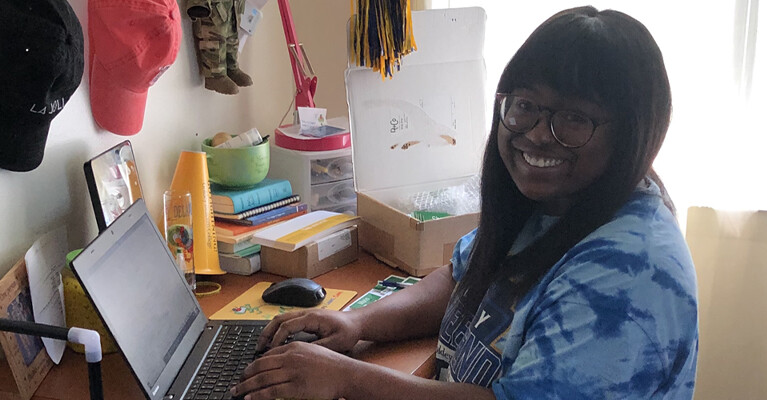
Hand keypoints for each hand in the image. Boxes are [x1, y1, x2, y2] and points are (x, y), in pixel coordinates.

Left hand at [232, 341, 353, 399]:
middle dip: (245, 376)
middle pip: (260, 366)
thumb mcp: (311, 351)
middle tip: (237, 384)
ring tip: (238, 392)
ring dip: (247, 387)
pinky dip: (258, 395)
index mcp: (293, 347)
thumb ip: (294, 354)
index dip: (252, 365)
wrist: (346, 373)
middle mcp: (291, 357)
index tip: (246, 373)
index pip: (266, 355)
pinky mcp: (296, 387)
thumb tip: (277, 362)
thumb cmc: (331, 365)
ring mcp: (293, 372)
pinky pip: (271, 391)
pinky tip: (250, 398)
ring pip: (262, 379)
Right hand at [256, 309, 360, 352]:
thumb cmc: (348, 331)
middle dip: (266, 333)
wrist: (357, 322)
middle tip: (258, 348)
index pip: (287, 326)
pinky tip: (275, 343)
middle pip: (279, 319)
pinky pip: (287, 322)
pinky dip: (277, 331)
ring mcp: (306, 315)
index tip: (270, 352)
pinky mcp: (307, 319)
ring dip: (270, 331)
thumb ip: (318, 347)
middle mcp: (306, 313)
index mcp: (312, 318)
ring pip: (281, 319)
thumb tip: (300, 354)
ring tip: (262, 346)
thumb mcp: (336, 343)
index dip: (276, 339)